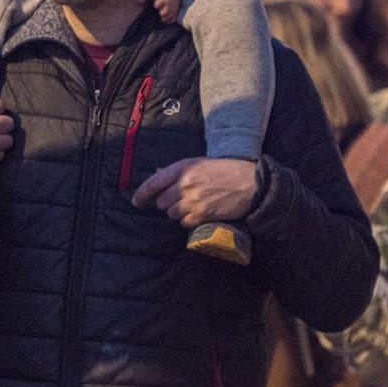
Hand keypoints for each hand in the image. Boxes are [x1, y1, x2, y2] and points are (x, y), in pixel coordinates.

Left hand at [133, 158, 257, 226]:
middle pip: (161, 202)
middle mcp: (184, 184)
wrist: (250, 183)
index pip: (153, 183)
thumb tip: (156, 172)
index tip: (136, 202)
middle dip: (166, 203)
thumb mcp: (199, 163)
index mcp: (182, 168)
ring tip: (191, 206)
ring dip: (178, 212)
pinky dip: (188, 221)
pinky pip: (184, 223)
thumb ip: (177, 170)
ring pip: (171, 214)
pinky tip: (198, 213)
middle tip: (179, 200)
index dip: (141, 194)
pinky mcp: (203, 214)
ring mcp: (193, 200)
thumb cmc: (225, 170)